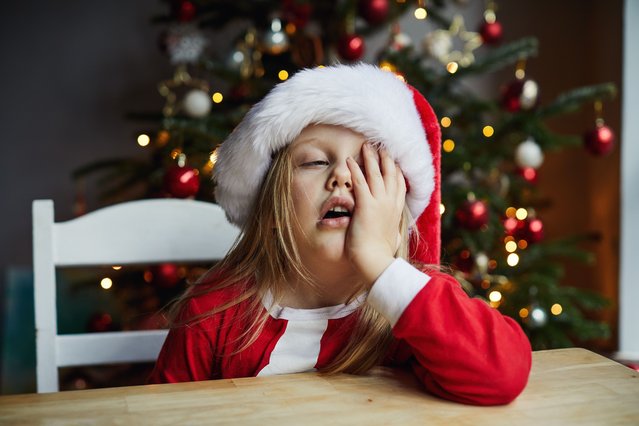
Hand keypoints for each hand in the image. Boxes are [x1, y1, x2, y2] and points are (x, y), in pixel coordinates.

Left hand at [346, 143, 406, 287]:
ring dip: (370, 158)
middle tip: (381, 146)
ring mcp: (379, 203)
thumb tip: (396, 235)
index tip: (392, 160)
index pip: (399, 184)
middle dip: (385, 158)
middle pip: (390, 174)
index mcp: (396, 210)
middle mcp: (391, 203)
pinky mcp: (366, 205)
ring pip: (376, 174)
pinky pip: (360, 182)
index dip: (396, 170)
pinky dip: (355, 169)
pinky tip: (349, 160)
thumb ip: (393, 232)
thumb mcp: (392, 239)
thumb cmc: (381, 254)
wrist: (375, 261)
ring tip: (366, 146)